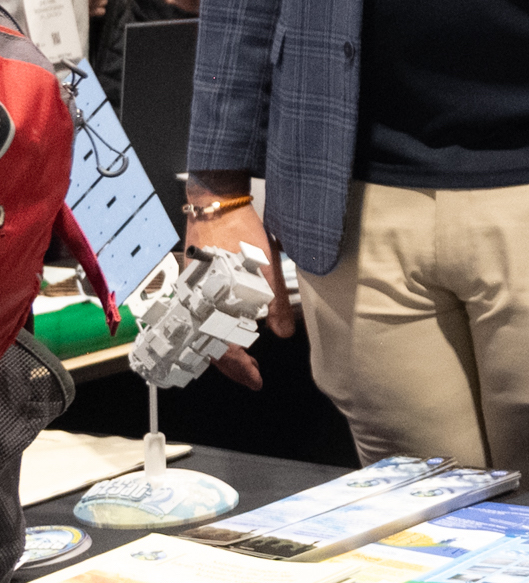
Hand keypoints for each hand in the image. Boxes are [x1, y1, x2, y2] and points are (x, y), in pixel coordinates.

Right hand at [183, 176, 293, 389]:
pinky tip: (232, 328)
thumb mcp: (265, 268)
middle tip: (252, 374)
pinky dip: (216, 328)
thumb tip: (284, 334)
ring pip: (202, 331)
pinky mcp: (194, 280)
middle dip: (230, 364)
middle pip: (205, 345)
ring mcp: (191, 290)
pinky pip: (201, 314)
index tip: (255, 381)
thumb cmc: (239, 231)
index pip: (219, 349)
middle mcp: (194, 300)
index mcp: (209, 302)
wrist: (217, 202)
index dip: (238, 369)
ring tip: (245, 357)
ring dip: (223, 347)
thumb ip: (275, 304)